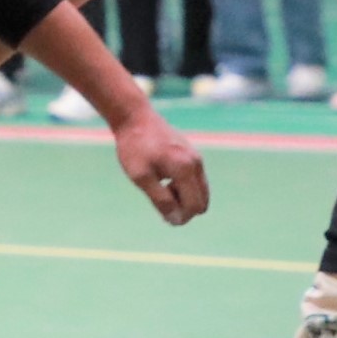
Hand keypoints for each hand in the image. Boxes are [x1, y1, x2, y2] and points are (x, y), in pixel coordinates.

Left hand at [108, 104, 209, 225]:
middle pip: (202, 202)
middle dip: (184, 209)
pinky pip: (197, 182)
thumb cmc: (135, 148)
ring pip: (201, 193)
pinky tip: (166, 180)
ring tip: (162, 188)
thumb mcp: (141, 177)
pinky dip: (185, 188)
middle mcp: (196, 163)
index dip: (181, 218)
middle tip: (161, 201)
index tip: (163, 217)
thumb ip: (160, 199)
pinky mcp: (193, 155)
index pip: (194, 206)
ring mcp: (197, 158)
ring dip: (184, 199)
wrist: (135, 118)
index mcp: (185, 169)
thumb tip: (176, 219)